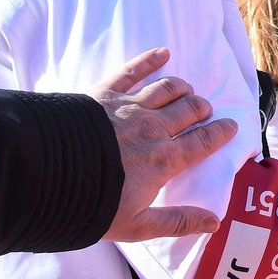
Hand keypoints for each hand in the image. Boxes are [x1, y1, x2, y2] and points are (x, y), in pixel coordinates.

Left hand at [88, 48, 237, 241]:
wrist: (47, 176)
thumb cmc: (92, 205)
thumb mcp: (137, 226)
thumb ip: (177, 222)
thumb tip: (214, 223)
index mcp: (164, 160)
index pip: (202, 142)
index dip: (220, 133)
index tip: (230, 126)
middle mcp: (154, 129)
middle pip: (189, 110)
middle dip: (202, 108)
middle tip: (205, 110)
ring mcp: (130, 108)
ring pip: (167, 89)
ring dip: (182, 88)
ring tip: (187, 90)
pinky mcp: (106, 93)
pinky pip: (133, 70)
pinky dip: (150, 60)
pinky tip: (162, 52)